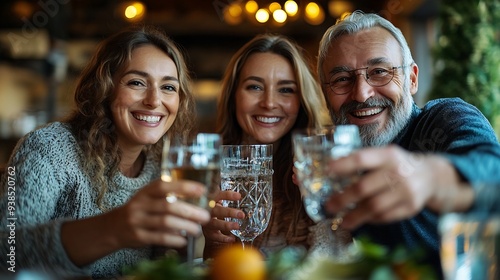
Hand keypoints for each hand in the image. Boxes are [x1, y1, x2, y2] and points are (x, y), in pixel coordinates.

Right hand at [109, 179, 210, 248]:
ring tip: (197, 230)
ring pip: (165, 223)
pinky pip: (159, 238)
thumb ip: (166, 196)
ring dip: (185, 227)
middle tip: (205, 217)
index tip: (202, 190)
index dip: (183, 186)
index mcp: (145, 192)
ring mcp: (137, 221)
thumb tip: (197, 200)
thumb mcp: (148, 198)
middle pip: (168, 206)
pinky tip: (183, 240)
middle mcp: (140, 205)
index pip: (164, 185)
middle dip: (190, 212)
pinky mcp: (138, 236)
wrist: (112, 228)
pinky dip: (174, 240)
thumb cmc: (139, 211)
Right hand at [202, 190, 243, 257]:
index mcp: (210, 200)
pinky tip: (232, 238)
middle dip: (229, 212)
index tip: (239, 196)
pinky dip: (223, 238)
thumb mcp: (216, 199)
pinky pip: (215, 236)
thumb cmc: (213, 207)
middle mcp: (207, 211)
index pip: (218, 195)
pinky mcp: (207, 232)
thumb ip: (222, 196)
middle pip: (217, 211)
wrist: (200, 220)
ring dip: (227, 225)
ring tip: (237, 226)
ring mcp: (206, 222)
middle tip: (241, 214)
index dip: (227, 195)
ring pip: (215, 224)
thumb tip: (234, 192)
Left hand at [324, 145, 470, 229]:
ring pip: (374, 207)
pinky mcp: (411, 207)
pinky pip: (385, 216)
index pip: (362, 159)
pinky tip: (361, 220)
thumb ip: (363, 161)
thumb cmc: (398, 165)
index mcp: (388, 155)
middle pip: (364, 187)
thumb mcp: (384, 155)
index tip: (327, 172)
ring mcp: (406, 191)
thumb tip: (330, 171)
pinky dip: (370, 219)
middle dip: (343, 199)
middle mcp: (398, 171)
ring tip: (342, 221)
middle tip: (329, 206)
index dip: (343, 165)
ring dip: (354, 215)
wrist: (431, 176)